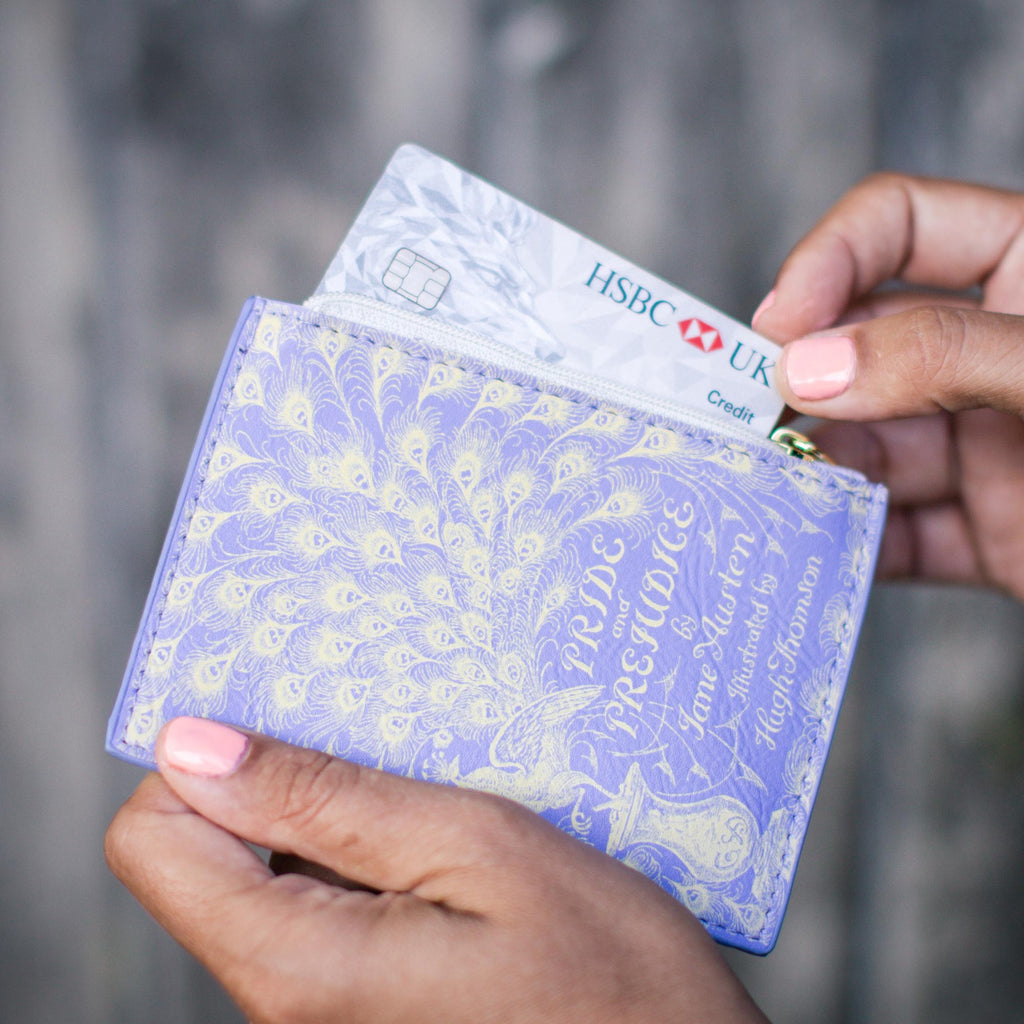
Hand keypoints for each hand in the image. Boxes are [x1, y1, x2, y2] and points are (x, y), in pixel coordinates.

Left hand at [106, 718, 765, 1022]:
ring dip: (330, 812)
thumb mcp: (475, 848)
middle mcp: (281, 997)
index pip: (153, 838)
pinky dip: (359, 848)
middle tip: (380, 749)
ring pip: (264, 870)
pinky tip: (435, 837)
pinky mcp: (356, 996)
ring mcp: (319, 1003)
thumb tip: (192, 747)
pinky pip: (314, 900)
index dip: (207, 766)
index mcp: (293, 963)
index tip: (294, 729)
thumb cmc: (606, 970)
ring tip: (423, 793)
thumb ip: (327, 802)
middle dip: (276, 781)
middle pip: (205, 851)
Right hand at [753, 173, 1023, 599]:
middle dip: (795, 386)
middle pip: (859, 348)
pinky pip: (896, 535)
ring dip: (811, 475)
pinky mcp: (988, 535)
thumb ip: (947, 354)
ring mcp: (987, 448)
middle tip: (738, 430)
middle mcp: (993, 356)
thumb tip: (809, 367)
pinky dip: (849, 548)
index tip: (773, 334)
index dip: (824, 265)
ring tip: (757, 500)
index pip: (895, 227)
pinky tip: (811, 557)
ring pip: (867, 448)